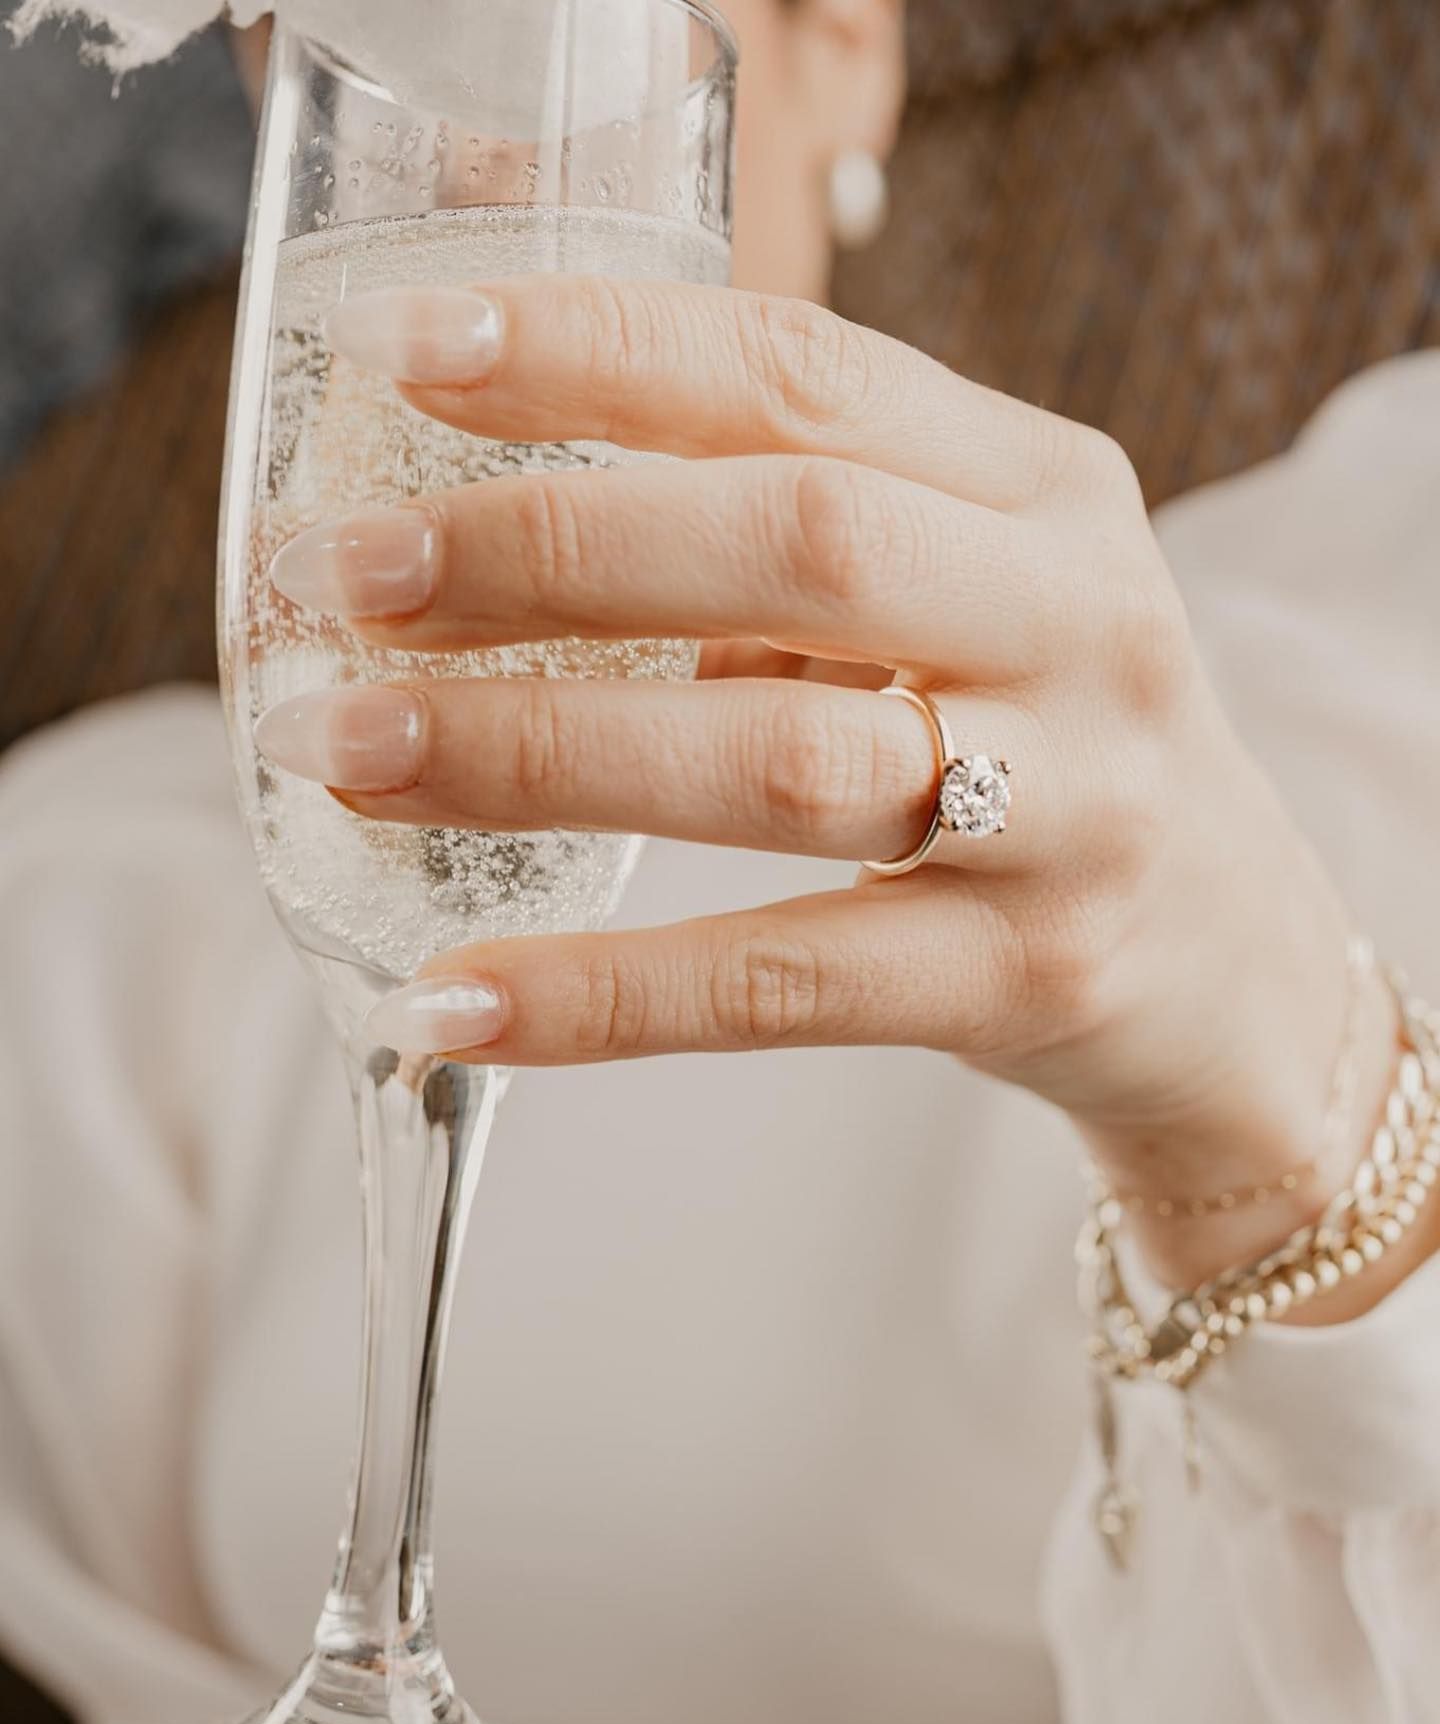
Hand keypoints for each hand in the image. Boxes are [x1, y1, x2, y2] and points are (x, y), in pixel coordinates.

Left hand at [259, 276, 1377, 1275]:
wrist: (1233, 966)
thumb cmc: (1054, 750)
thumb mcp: (972, 600)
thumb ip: (794, 552)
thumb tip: (486, 545)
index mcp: (1045, 491)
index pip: (805, 376)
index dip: (599, 355)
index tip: (416, 354)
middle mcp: (1080, 626)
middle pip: (797, 544)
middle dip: (549, 548)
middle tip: (355, 578)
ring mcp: (1071, 810)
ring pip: (779, 761)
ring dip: (539, 752)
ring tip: (357, 751)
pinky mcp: (1029, 976)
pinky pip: (783, 980)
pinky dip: (603, 993)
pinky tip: (456, 996)